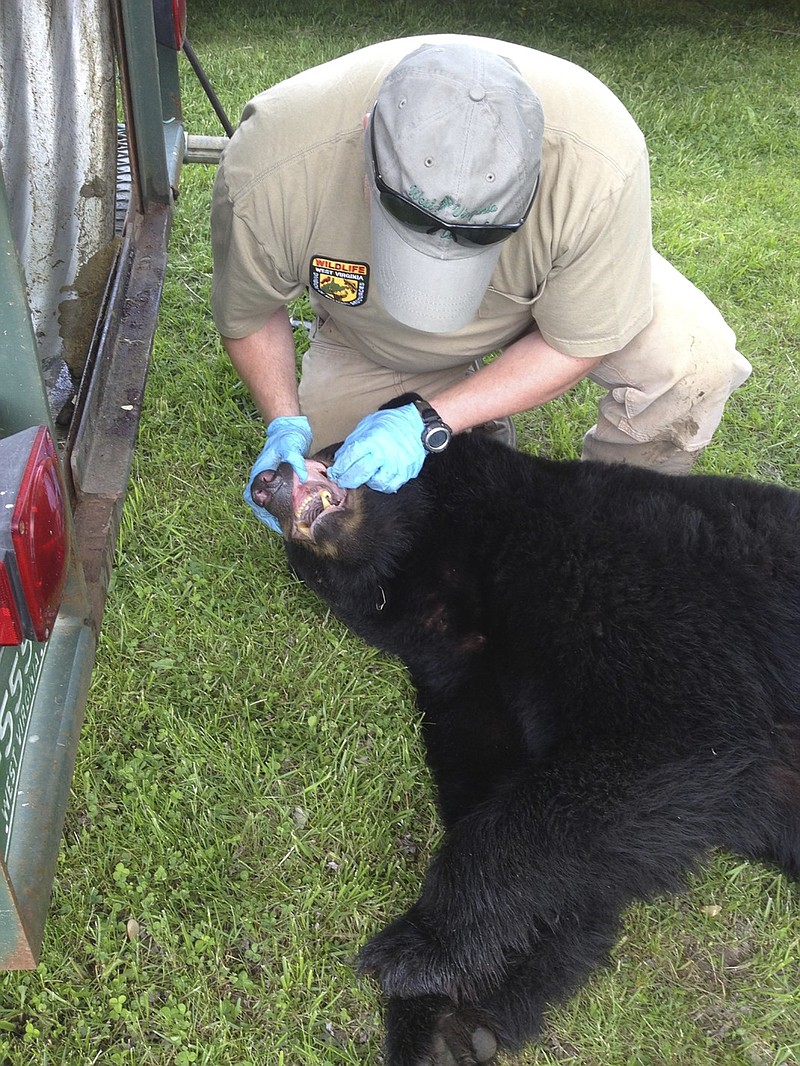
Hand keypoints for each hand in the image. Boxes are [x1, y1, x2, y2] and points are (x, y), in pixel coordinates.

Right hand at [243, 416, 311, 530]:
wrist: (290, 428)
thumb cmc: (287, 437)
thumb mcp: (291, 447)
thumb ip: (295, 461)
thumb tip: (302, 477)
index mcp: (260, 474)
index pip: (254, 498)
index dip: (262, 512)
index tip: (272, 524)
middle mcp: (263, 479)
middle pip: (260, 504)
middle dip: (269, 518)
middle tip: (283, 530)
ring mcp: (270, 481)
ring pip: (268, 502)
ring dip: (275, 514)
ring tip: (288, 527)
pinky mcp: (279, 481)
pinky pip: (277, 498)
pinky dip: (283, 507)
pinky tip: (293, 514)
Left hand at [329, 405, 424, 492]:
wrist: (416, 424)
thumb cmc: (390, 423)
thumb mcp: (367, 425)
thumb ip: (353, 442)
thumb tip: (339, 460)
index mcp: (372, 439)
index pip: (349, 458)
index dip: (339, 468)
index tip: (334, 473)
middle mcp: (384, 453)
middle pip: (359, 473)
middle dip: (346, 480)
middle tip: (342, 481)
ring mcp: (396, 465)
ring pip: (374, 483)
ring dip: (365, 482)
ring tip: (363, 476)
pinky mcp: (405, 473)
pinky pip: (389, 487)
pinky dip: (380, 485)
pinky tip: (377, 478)